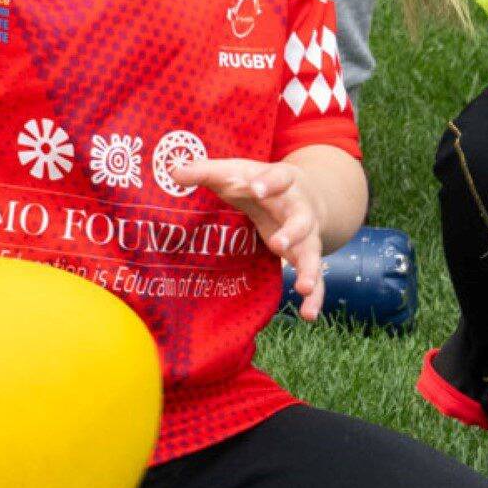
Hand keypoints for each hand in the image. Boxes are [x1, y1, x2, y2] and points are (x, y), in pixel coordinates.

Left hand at [182, 150, 329, 318]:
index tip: (256, 187)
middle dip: (292, 233)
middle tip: (277, 244)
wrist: (303, 192)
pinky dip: (314, 296)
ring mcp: (307, 236)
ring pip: (312, 254)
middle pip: (301, 222)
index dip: (269, 182)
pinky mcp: (305, 256)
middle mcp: (300, 211)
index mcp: (283, 182)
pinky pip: (315, 278)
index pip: (279, 178)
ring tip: (303, 290)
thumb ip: (206, 172)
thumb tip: (173, 173)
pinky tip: (309, 315)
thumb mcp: (234, 172)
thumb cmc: (258, 181)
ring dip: (309, 272)